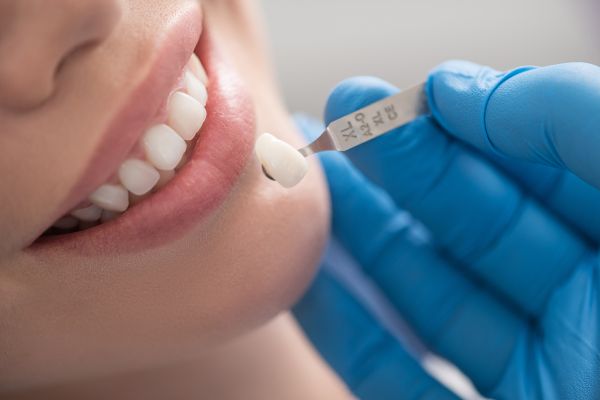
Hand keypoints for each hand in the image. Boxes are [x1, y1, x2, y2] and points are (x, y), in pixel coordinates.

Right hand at [293, 61, 599, 398]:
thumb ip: (581, 123)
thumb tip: (470, 89)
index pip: (553, 164)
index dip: (477, 120)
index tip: (414, 93)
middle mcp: (593, 314)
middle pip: (481, 223)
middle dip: (406, 163)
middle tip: (343, 115)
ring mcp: (535, 380)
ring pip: (434, 296)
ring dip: (367, 238)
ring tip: (317, 183)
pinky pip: (403, 379)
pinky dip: (352, 329)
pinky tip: (313, 280)